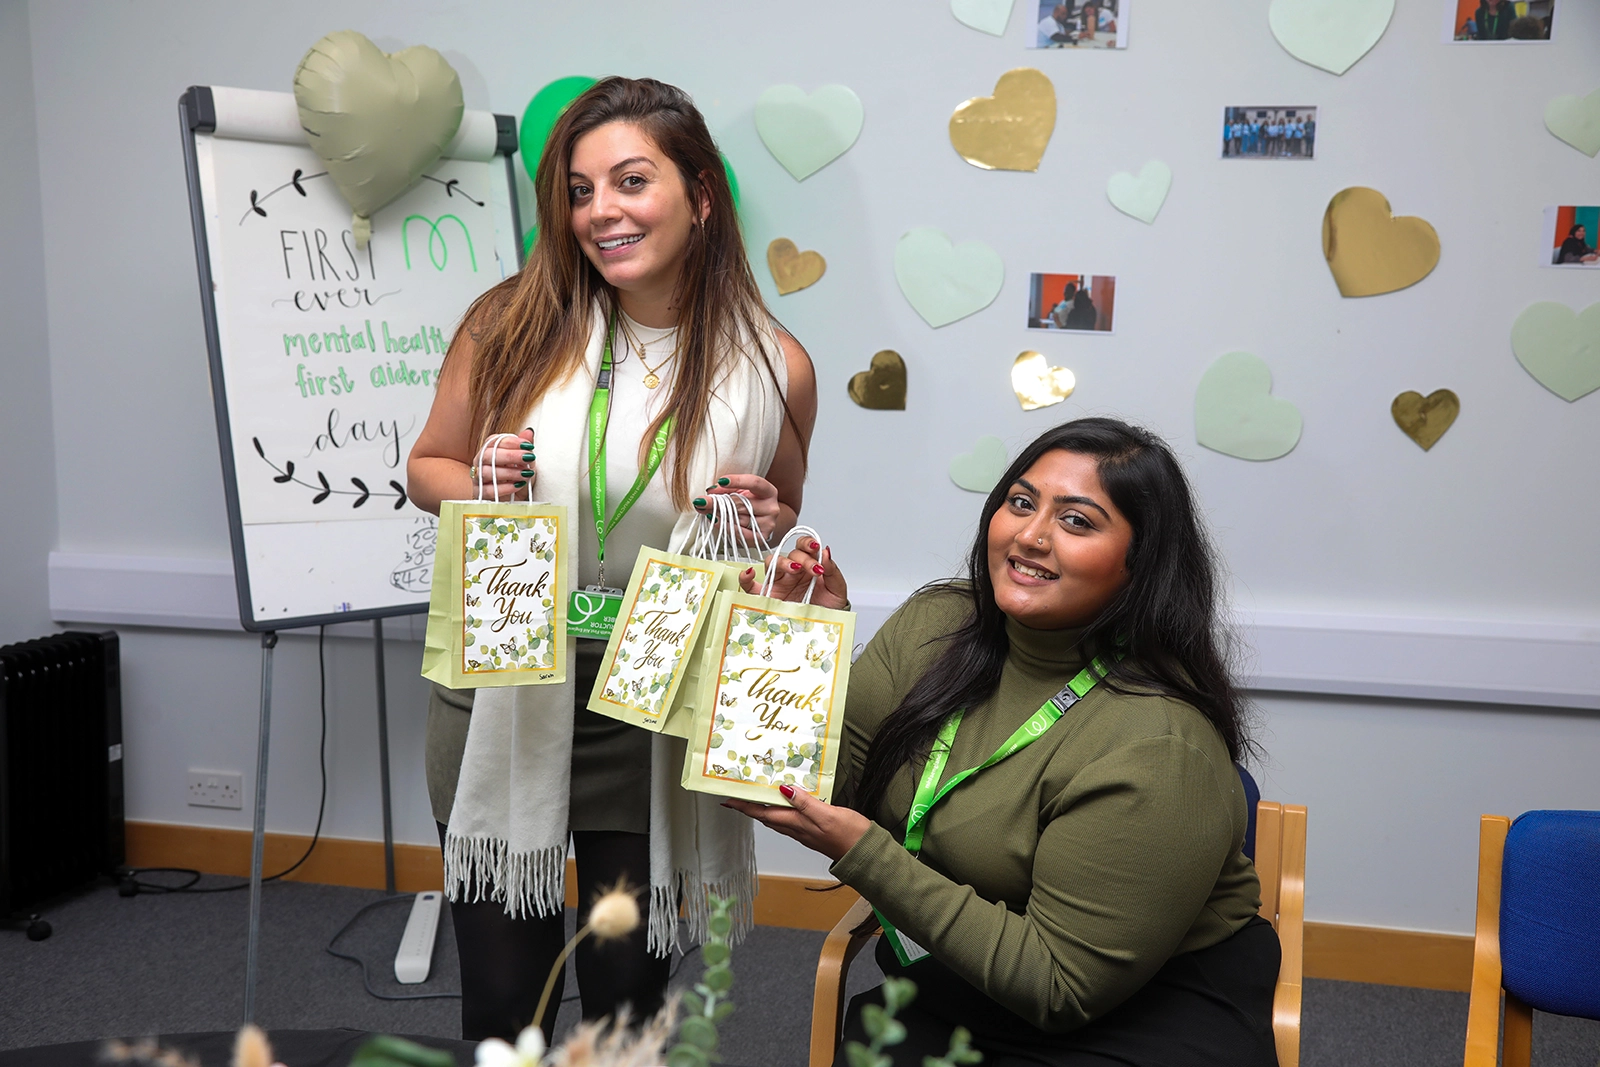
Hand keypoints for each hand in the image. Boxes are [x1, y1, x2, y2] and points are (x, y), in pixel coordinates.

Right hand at [471, 429, 534, 500]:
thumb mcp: (526, 463)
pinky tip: (518, 486)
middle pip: (488, 455)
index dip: (510, 442)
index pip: (494, 441)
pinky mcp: (479, 494)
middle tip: (528, 457)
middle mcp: (480, 462)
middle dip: (509, 455)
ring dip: (509, 472)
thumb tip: (529, 431)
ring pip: (487, 472)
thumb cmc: (518, 478)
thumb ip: (525, 448)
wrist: (516, 500)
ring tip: (526, 474)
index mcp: (489, 450)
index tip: (527, 445)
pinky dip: (505, 488)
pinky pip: (488, 490)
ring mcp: (477, 478)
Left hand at [694, 474, 781, 543]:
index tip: (721, 481)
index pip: (755, 483)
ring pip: (739, 518)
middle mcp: (772, 507)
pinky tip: (715, 521)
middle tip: (701, 501)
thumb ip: (727, 489)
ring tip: (705, 511)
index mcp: (768, 491)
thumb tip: (710, 492)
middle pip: (742, 503)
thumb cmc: (748, 503)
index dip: (738, 481)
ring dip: (718, 514)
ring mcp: (768, 524)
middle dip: (718, 502)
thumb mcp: (740, 492)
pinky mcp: (762, 538)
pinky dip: (725, 527)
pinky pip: (740, 533)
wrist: (761, 522)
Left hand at [723, 784, 870, 862]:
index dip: (744, 807)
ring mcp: (804, 831)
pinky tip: (786, 803)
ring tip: (756, 796)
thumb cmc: (848, 835)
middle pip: (766, 816)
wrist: (863, 853)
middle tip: (738, 794)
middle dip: (750, 806)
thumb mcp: (826, 814)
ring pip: (777, 818)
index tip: (728, 800)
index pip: (763, 813)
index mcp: (796, 823)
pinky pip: (789, 819)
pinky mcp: (813, 831)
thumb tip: (783, 790)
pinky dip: (781, 810)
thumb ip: (804, 803)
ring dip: (763, 808)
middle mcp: (796, 829)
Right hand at [737, 542, 848, 610]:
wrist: (824, 630)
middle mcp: (791, 573)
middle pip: (789, 554)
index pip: (803, 547)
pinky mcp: (766, 597)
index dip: (808, 543)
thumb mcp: (837, 590)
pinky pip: (749, 585)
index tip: (816, 549)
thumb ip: (832, 570)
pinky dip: (745, 577)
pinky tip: (750, 574)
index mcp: (808, 567)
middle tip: (814, 569)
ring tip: (794, 570)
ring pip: (771, 562)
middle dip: (802, 558)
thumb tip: (825, 552)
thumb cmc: (828, 609)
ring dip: (781, 562)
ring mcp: (778, 584)